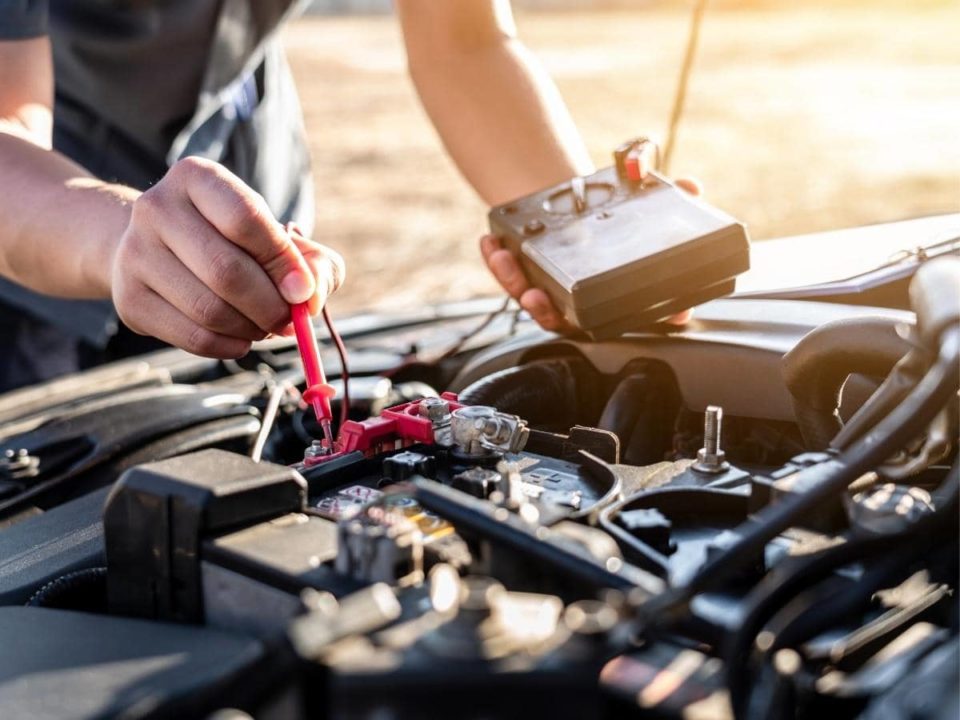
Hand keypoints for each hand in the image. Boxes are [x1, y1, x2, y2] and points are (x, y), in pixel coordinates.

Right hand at [110, 156, 343, 357]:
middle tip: (288, 319)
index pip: (246, 219)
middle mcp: (156, 208)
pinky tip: (241, 337)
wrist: (155, 248)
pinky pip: (192, 337)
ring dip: (251, 328)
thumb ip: (312, 260)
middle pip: (226, 271)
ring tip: (263, 325)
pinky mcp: (128, 299)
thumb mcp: (276, 234)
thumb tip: (311, 296)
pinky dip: (229, 345)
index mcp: (196, 178)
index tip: (303, 291)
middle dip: (270, 305)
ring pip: (210, 310)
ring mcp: (135, 254)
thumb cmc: (231, 240)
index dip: (282, 262)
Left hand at [481, 174, 702, 330]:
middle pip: (569, 320)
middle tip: (538, 297)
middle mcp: (588, 304)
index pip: (640, 315)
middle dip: (549, 311)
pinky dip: (499, 263)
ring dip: (516, 286)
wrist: (575, 206)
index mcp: (621, 296)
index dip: (646, 319)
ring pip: (534, 304)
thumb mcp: (639, 204)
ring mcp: (556, 296)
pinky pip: (510, 280)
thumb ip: (664, 197)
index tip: (636, 313)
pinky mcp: (527, 281)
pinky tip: (491, 244)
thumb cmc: (610, 217)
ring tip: (507, 262)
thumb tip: (690, 186)